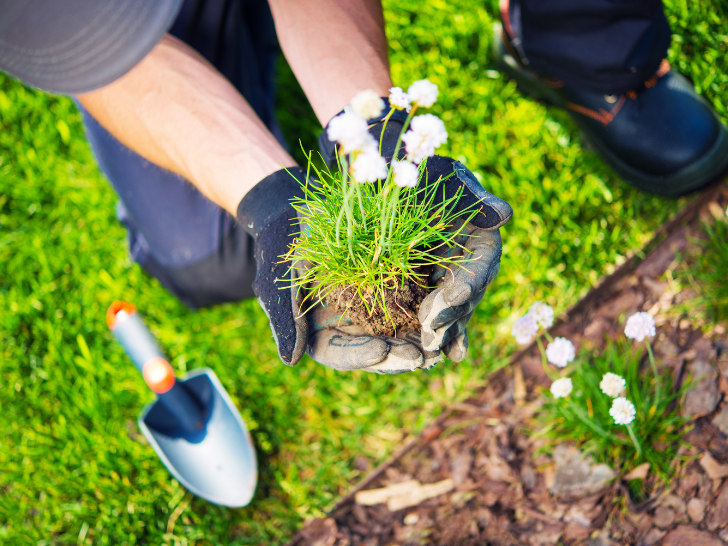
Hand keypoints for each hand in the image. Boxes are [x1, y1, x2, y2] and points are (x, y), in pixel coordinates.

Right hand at [237, 167, 431, 372]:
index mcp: (319, 330)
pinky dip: (428, 312)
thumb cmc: (284, 244)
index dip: (359, 356)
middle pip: (375, 351)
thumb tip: (291, 360)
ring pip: (398, 333)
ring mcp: (372, 308)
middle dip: (397, 356)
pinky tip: (446, 317)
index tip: (379, 352)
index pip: (339, 354)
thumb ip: (287, 319)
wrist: (300, 210)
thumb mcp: (283, 278)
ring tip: (438, 348)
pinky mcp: (392, 287)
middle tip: (419, 358)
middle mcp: (349, 326)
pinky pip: (413, 304)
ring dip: (418, 341)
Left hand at [320, 112, 512, 360]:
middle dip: (450, 317)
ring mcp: (446, 274)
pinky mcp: (422, 284)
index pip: (481, 264)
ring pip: (451, 309)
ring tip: (429, 354)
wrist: (380, 167)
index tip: (447, 303)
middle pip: (467, 294)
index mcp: (479, 232)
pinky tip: (425, 356)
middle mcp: (467, 257)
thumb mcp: (438, 173)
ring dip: (442, 332)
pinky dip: (429, 331)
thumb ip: (468, 196)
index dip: (466, 286)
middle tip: (430, 337)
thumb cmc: (411, 161)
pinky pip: (429, 311)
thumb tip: (504, 215)